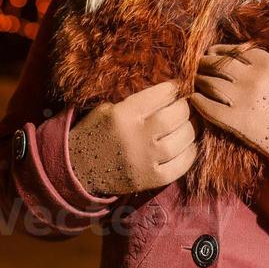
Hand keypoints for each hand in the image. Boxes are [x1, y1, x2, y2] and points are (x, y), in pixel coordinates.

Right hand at [68, 81, 198, 195]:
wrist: (78, 168)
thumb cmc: (95, 132)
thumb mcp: (107, 108)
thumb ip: (135, 100)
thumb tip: (168, 92)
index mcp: (123, 114)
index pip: (161, 95)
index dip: (174, 89)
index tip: (177, 88)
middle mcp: (136, 136)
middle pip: (176, 116)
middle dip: (184, 108)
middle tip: (184, 106)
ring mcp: (145, 160)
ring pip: (183, 140)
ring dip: (191, 129)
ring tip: (189, 124)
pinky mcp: (150, 179)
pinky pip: (181, 166)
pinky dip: (189, 154)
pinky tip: (187, 146)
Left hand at [190, 44, 268, 161]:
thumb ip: (261, 62)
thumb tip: (232, 53)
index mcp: (265, 62)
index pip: (229, 51)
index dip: (216, 52)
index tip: (210, 54)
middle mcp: (252, 77)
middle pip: (215, 64)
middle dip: (203, 64)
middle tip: (198, 67)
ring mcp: (243, 99)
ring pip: (208, 82)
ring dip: (198, 81)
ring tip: (196, 81)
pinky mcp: (236, 120)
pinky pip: (207, 107)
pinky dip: (197, 101)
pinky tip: (194, 100)